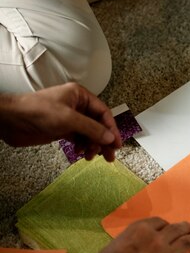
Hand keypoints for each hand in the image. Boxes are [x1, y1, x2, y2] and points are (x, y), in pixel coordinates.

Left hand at [0, 82, 121, 160]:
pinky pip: (79, 139)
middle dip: (104, 140)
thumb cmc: (37, 111)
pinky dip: (82, 146)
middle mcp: (77, 106)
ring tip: (92, 156)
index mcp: (80, 96)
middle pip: (98, 124)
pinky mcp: (61, 129)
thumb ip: (92, 129)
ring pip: (89, 133)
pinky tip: (80, 153)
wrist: (10, 120)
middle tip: (110, 156)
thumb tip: (110, 138)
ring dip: (92, 145)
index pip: (103, 112)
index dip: (112, 128)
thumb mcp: (69, 119)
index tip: (116, 144)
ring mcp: (69, 118)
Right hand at [83, 218, 189, 252]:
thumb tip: (139, 243)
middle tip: (189, 229)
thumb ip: (132, 240)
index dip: (165, 226)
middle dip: (184, 228)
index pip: (160, 222)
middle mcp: (156, 239)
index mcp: (140, 230)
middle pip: (177, 229)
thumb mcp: (115, 245)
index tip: (167, 229)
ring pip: (187, 242)